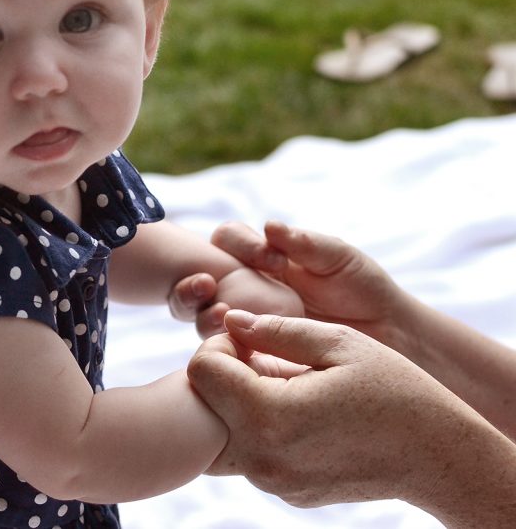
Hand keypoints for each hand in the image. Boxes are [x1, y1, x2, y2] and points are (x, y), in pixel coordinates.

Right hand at [170, 221, 402, 341]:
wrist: (389, 338)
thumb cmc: (364, 289)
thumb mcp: (339, 259)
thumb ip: (305, 243)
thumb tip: (269, 227)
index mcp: (262, 258)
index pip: (227, 240)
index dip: (237, 244)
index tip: (271, 260)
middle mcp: (245, 287)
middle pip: (199, 280)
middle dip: (195, 282)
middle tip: (209, 286)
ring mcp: (246, 324)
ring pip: (202, 316)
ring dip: (204, 314)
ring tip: (223, 319)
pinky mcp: (253, 356)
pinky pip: (224, 353)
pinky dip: (222, 349)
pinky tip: (238, 351)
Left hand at [186, 310, 481, 508]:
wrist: (439, 455)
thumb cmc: (394, 390)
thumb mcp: (338, 343)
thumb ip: (275, 329)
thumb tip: (229, 317)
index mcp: (269, 416)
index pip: (202, 369)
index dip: (222, 343)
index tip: (254, 339)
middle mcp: (262, 458)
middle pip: (204, 403)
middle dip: (223, 373)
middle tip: (264, 359)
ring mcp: (272, 481)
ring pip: (222, 430)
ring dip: (239, 401)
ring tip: (285, 383)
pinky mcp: (285, 492)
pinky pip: (250, 452)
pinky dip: (259, 427)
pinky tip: (299, 410)